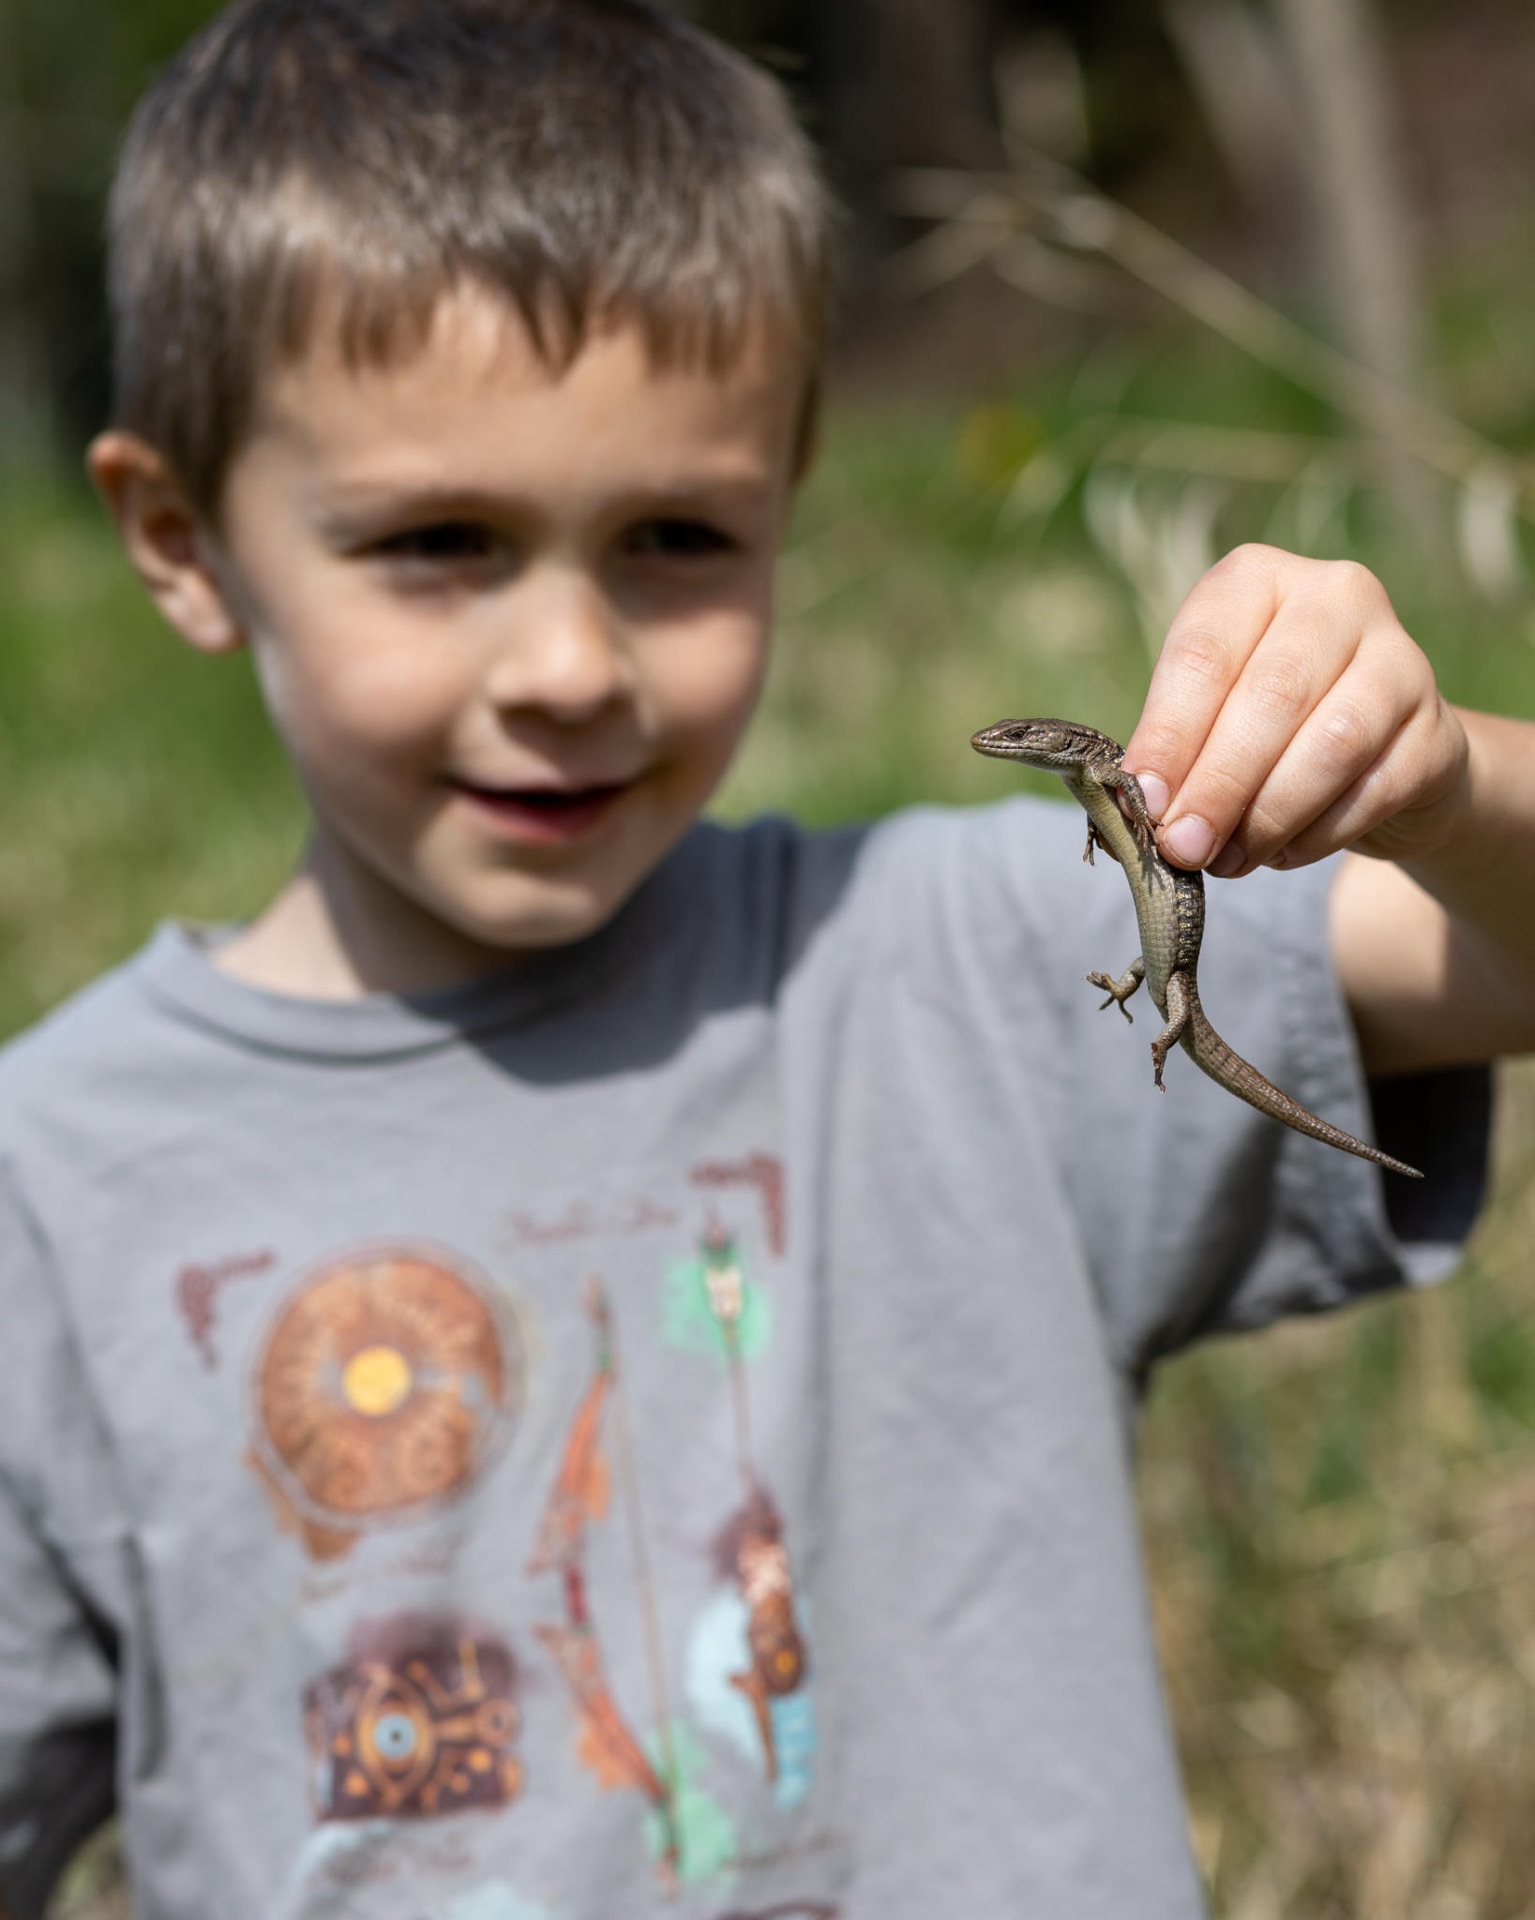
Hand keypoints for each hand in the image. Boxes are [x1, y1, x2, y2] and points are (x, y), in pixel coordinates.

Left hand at [1121, 544, 1468, 876]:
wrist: (1377, 756)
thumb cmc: (1264, 729)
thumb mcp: (1208, 718)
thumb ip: (1175, 751)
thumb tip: (1139, 805)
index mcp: (1258, 579)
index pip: (1205, 655)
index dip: (1169, 735)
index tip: (1144, 801)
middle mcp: (1338, 597)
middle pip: (1271, 696)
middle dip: (1218, 785)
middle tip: (1184, 846)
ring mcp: (1400, 658)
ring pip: (1331, 745)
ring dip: (1267, 816)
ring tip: (1227, 860)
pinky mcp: (1438, 730)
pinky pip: (1372, 792)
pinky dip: (1316, 835)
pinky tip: (1281, 854)